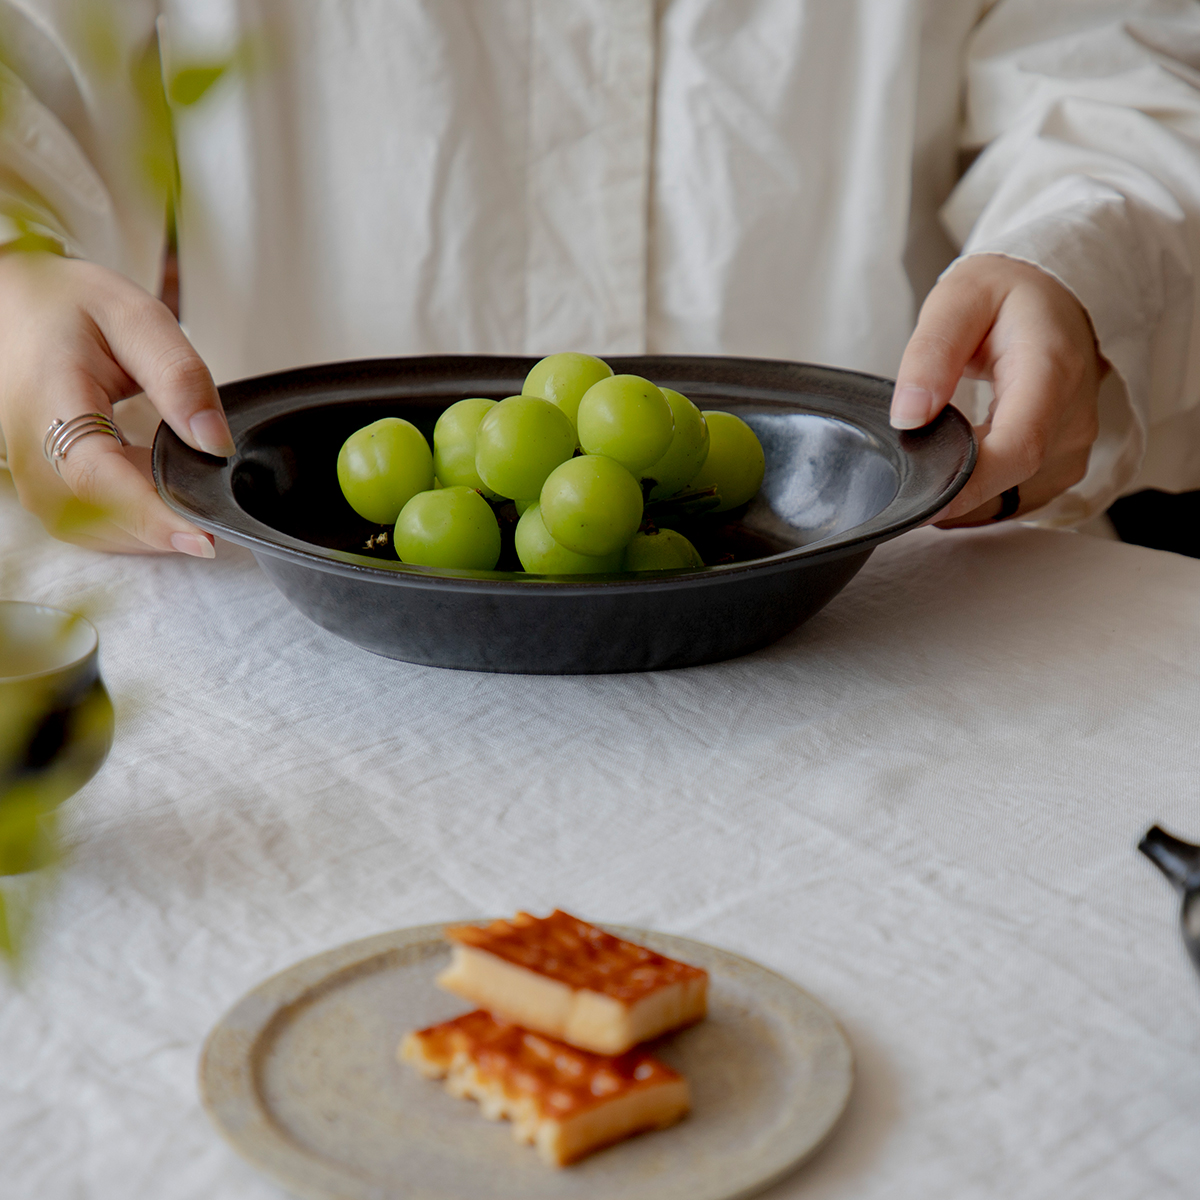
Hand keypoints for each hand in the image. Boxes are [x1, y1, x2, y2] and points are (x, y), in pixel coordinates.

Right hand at [0, 250, 232, 554]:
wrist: (16, 303)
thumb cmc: (70, 305)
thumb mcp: (135, 317)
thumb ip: (180, 377)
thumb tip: (215, 442)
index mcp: (49, 399)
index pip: (98, 478)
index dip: (152, 516)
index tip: (203, 540)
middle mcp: (31, 446)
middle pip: (98, 516)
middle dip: (162, 529)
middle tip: (218, 522)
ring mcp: (31, 469)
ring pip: (94, 528)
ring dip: (149, 530)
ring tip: (198, 512)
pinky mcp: (44, 480)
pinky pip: (90, 519)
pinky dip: (134, 522)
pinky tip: (170, 503)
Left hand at [890, 254, 1103, 525]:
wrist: (1053, 292)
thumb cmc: (1006, 293)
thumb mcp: (957, 301)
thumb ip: (930, 356)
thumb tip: (909, 417)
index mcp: (1051, 372)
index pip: (1018, 449)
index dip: (970, 484)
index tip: (923, 500)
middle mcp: (1073, 416)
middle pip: (1012, 480)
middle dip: (955, 490)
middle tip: (905, 481)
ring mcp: (1074, 442)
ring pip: (1015, 496)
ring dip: (968, 495)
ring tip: (930, 466)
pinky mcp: (1065, 459)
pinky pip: (1021, 495)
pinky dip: (984, 492)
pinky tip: (958, 469)